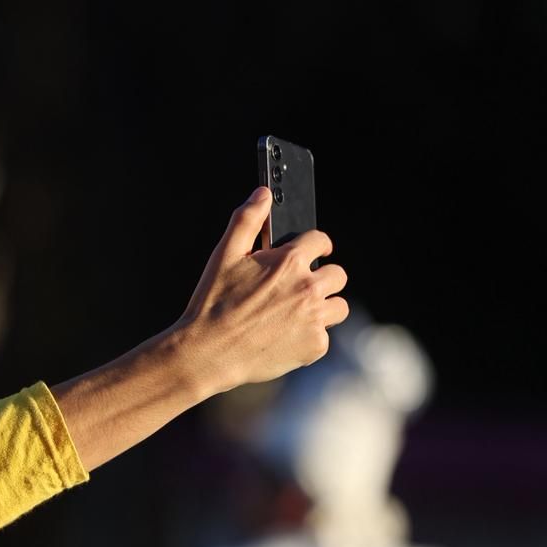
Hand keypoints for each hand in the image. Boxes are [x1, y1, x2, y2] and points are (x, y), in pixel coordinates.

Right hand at [50, 188, 348, 470]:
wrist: (207, 353)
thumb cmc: (212, 303)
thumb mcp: (224, 256)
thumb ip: (246, 220)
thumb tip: (263, 193)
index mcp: (289, 262)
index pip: (320, 241)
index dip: (316, 246)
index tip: (314, 252)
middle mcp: (308, 288)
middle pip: (338, 275)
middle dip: (323, 278)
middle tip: (302, 288)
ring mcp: (314, 319)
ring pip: (338, 307)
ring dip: (324, 307)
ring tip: (298, 314)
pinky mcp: (314, 346)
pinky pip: (323, 337)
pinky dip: (309, 338)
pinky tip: (285, 338)